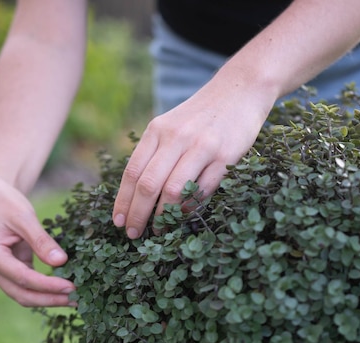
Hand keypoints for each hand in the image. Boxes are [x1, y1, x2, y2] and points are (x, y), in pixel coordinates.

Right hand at [0, 177, 74, 306]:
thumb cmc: (7, 204)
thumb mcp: (25, 218)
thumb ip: (41, 241)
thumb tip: (61, 262)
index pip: (23, 278)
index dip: (48, 286)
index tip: (71, 287)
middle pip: (22, 294)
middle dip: (50, 299)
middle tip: (77, 299)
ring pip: (24, 295)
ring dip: (48, 299)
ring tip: (74, 299)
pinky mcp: (8, 272)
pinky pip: (27, 287)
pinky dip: (44, 291)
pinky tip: (63, 291)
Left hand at [112, 69, 274, 238]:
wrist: (240, 90)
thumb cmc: (201, 115)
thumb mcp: (170, 126)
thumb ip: (155, 153)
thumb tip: (136, 194)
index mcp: (157, 130)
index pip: (132, 172)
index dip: (123, 201)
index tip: (118, 222)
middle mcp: (176, 138)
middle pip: (148, 185)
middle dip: (137, 215)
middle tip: (133, 234)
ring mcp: (202, 147)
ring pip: (173, 190)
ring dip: (163, 216)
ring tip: (159, 230)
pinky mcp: (226, 156)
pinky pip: (203, 190)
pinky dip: (190, 207)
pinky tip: (184, 215)